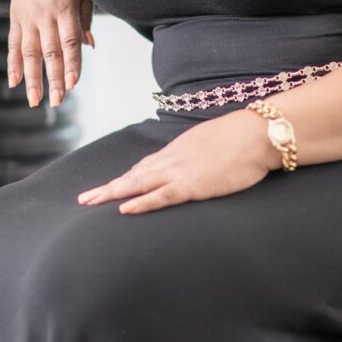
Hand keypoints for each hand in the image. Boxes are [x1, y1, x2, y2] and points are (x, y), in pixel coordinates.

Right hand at [8, 0, 94, 106]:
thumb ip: (85, 14)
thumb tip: (89, 45)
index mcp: (62, 4)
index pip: (68, 41)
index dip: (71, 64)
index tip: (73, 84)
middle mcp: (42, 12)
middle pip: (49, 51)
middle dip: (54, 78)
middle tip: (57, 102)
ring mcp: (26, 14)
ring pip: (29, 52)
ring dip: (32, 78)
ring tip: (35, 100)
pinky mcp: (16, 14)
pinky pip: (14, 43)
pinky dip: (13, 63)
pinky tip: (13, 81)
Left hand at [77, 109, 280, 213]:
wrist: (258, 133)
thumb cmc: (242, 137)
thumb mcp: (212, 143)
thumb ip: (198, 155)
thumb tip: (196, 164)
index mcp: (178, 150)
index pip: (145, 167)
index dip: (125, 178)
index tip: (109, 187)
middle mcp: (172, 159)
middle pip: (132, 175)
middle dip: (107, 187)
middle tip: (83, 198)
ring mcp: (180, 172)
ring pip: (138, 184)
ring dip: (112, 193)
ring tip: (90, 203)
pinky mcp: (193, 185)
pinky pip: (161, 196)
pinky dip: (141, 202)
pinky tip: (123, 209)